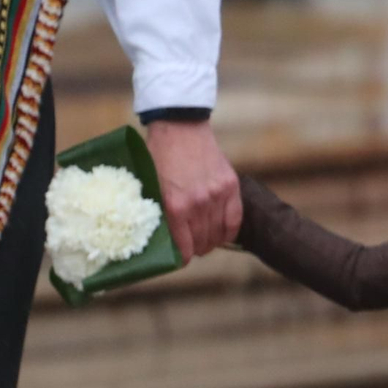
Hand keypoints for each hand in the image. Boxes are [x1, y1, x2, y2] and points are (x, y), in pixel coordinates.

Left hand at [144, 119, 241, 263]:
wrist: (180, 129)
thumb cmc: (159, 157)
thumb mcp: (152, 188)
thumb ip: (162, 213)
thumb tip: (167, 238)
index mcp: (176, 207)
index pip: (184, 248)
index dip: (182, 258)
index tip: (181, 259)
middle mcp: (199, 204)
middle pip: (203, 242)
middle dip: (197, 249)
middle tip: (192, 247)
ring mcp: (217, 195)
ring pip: (219, 233)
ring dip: (212, 241)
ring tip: (207, 240)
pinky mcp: (231, 185)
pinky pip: (235, 218)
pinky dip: (229, 230)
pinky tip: (223, 233)